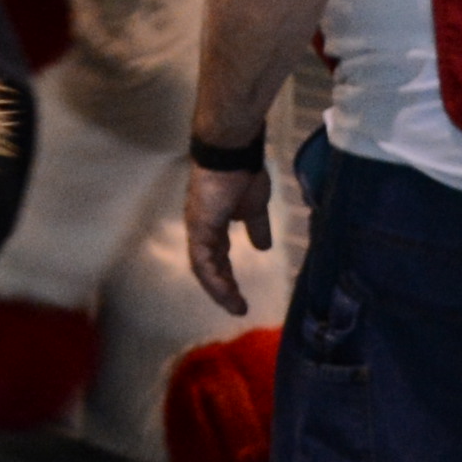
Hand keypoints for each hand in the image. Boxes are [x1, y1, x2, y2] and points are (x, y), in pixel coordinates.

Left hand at [183, 159, 271, 312]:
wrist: (233, 155)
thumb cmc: (243, 174)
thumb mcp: (255, 208)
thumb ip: (256, 228)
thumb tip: (263, 247)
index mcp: (214, 224)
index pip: (217, 257)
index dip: (226, 276)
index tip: (239, 294)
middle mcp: (202, 229)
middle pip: (209, 266)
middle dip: (223, 288)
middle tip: (238, 307)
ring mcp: (198, 229)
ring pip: (203, 269)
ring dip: (219, 290)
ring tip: (235, 306)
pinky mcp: (199, 229)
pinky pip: (203, 261)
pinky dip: (214, 279)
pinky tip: (227, 293)